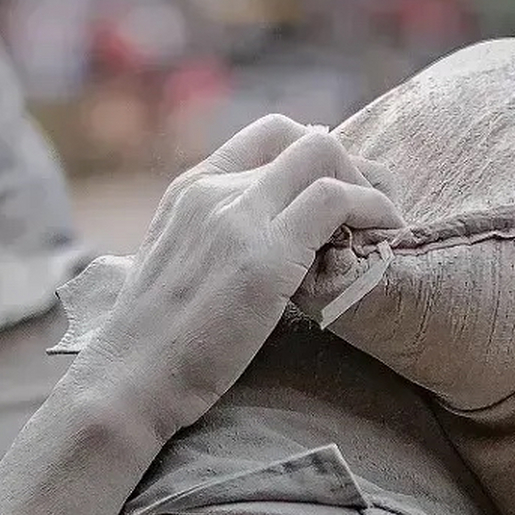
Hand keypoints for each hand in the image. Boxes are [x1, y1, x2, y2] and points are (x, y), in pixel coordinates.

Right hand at [72, 114, 402, 430]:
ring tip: (386, 231)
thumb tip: (264, 247)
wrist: (129, 380)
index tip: (343, 200)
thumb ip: (218, 242)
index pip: (270, 134)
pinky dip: (372, 212)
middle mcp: (214, 190)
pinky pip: (336, 200)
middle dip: (354, 170)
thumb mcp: (182, 269)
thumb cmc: (158, 346)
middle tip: (374, 217)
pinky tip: (384, 242)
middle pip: (306, 139)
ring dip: (370, 189)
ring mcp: (237, 217)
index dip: (318, 159)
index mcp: (192, 189)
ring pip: (326, 156)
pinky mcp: (264, 255)